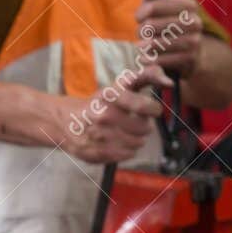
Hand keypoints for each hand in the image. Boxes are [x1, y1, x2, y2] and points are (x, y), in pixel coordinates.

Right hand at [48, 64, 169, 163]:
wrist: (63, 121)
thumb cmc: (97, 103)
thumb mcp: (117, 86)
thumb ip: (145, 77)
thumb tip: (169, 81)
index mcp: (110, 97)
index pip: (143, 106)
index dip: (153, 109)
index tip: (152, 109)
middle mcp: (104, 116)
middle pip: (144, 128)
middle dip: (144, 125)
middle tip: (135, 122)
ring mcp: (99, 137)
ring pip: (137, 143)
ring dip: (136, 138)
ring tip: (125, 132)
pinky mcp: (96, 153)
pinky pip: (127, 155)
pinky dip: (127, 150)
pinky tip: (117, 142)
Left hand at [135, 0, 204, 76]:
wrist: (189, 54)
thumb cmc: (167, 25)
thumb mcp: (159, 6)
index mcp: (189, 6)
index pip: (156, 5)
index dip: (142, 11)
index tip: (138, 17)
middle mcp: (195, 22)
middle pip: (155, 24)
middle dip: (142, 30)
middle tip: (139, 34)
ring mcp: (195, 41)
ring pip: (161, 42)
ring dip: (146, 46)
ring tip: (140, 46)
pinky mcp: (192, 59)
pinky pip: (167, 59)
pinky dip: (153, 60)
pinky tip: (144, 59)